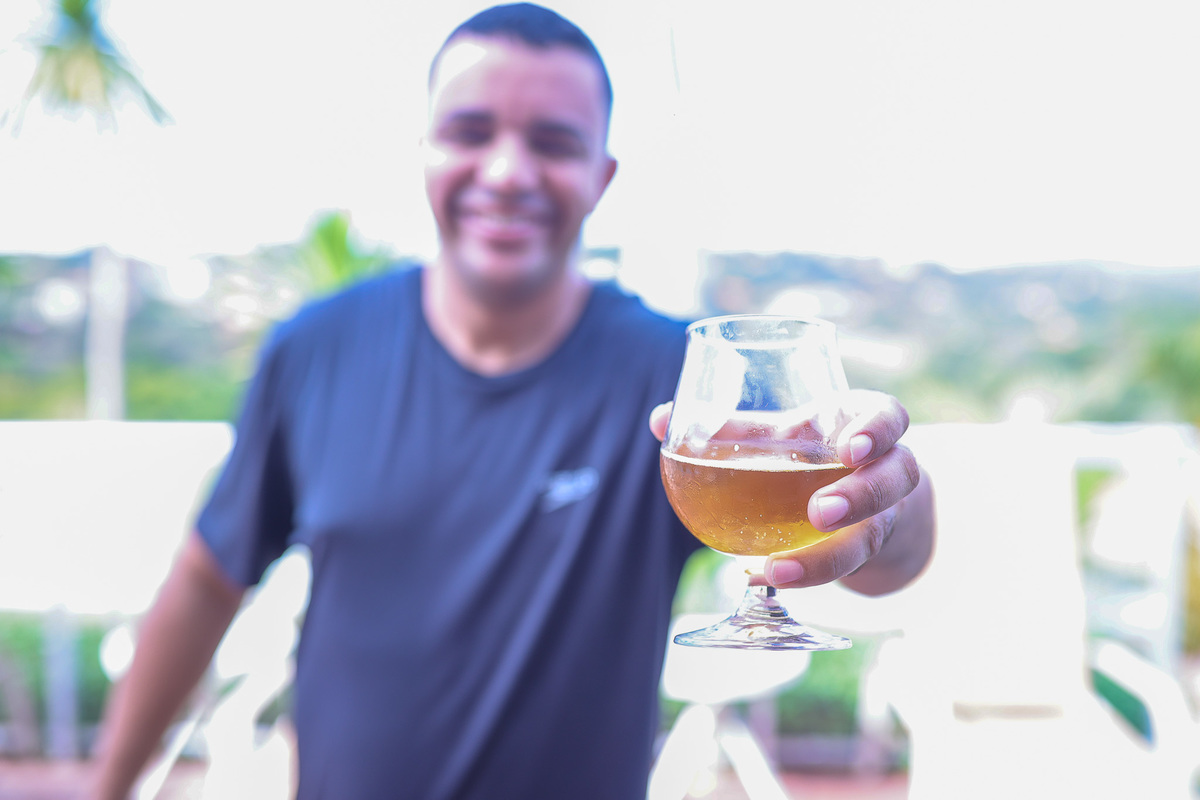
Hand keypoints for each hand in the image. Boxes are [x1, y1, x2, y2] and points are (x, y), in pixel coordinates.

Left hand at [649, 389, 925, 590]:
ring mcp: (883, 515)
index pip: (890, 418)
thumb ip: (730, 427)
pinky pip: (842, 570)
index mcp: (864, 425)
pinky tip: (759, 578)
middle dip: (861, 497)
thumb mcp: (784, 434)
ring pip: (874, 535)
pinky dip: (800, 575)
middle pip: (896, 479)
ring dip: (828, 558)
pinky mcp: (866, 552)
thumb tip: (660, 419)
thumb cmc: (813, 451)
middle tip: (818, 512)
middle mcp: (886, 470)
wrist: (860, 497)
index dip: (878, 430)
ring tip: (777, 571)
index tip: (852, 447)